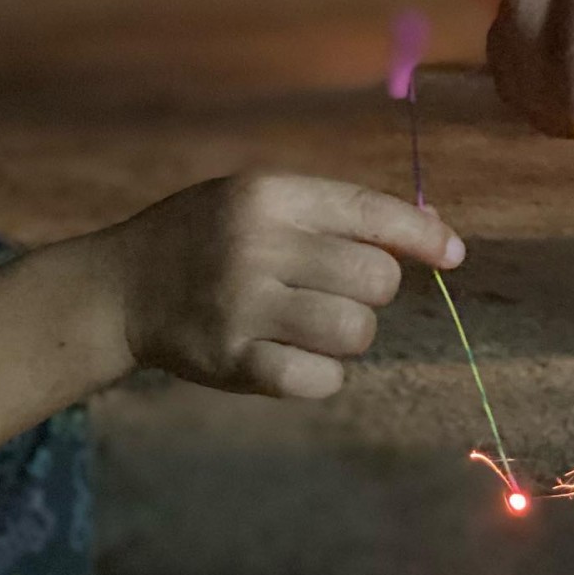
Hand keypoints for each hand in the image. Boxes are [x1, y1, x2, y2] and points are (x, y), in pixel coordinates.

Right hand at [97, 173, 464, 397]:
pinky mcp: (234, 360)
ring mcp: (243, 305)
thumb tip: (432, 234)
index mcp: (268, 195)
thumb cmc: (208, 241)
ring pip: (356, 332)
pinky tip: (292, 357)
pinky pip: (322, 379)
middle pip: (378, 280)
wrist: (120, 288)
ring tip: (311, 325)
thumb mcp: (258, 202)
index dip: (423, 236)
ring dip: (349, 336)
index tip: (453, 255)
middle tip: (334, 293)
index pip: (370, 212)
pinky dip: (322, 376)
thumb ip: (335, 215)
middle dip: (372, 293)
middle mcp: (257, 245)